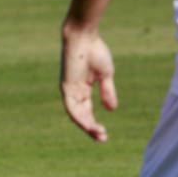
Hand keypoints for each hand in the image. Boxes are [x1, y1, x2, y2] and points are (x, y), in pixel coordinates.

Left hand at [60, 25, 116, 141]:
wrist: (85, 37)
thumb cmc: (95, 52)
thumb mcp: (106, 75)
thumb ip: (107, 92)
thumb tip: (111, 110)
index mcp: (82, 88)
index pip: (86, 110)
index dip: (94, 123)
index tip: (104, 134)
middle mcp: (74, 91)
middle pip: (80, 115)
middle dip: (91, 128)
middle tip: (102, 139)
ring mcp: (69, 89)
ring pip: (76, 114)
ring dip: (86, 126)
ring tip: (99, 135)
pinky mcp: (66, 86)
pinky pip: (71, 106)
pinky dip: (79, 117)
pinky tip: (89, 126)